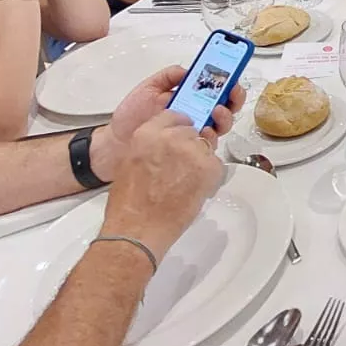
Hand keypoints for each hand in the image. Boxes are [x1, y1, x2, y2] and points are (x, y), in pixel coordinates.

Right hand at [100, 110, 225, 257]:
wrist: (137, 229)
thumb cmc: (129, 204)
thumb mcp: (130, 162)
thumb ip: (150, 145)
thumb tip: (165, 143)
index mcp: (148, 133)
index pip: (173, 116)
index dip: (177, 128)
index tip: (178, 138)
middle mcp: (172, 137)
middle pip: (191, 131)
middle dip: (189, 146)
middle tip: (180, 168)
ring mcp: (192, 152)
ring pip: (205, 147)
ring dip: (200, 161)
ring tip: (185, 182)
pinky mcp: (209, 168)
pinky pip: (216, 164)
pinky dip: (210, 176)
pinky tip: (194, 189)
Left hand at [106, 64, 239, 152]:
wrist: (116, 143)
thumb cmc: (131, 117)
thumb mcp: (147, 88)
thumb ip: (167, 76)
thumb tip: (187, 69)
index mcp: (188, 98)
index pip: (214, 87)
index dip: (227, 78)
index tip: (231, 70)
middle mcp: (195, 115)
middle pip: (226, 105)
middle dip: (234, 96)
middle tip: (231, 89)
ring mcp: (194, 133)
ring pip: (222, 125)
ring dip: (225, 115)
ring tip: (217, 109)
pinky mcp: (189, 151)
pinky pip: (208, 145)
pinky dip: (211, 136)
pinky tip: (205, 129)